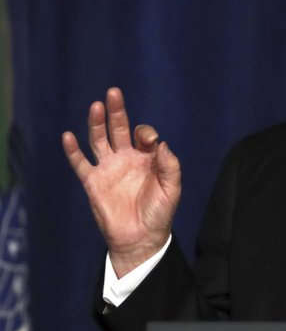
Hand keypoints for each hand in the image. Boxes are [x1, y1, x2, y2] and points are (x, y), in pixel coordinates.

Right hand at [62, 88, 181, 277]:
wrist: (142, 238)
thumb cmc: (160, 212)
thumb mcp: (172, 188)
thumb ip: (169, 165)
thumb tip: (160, 142)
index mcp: (147, 157)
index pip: (143, 134)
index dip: (146, 133)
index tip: (151, 140)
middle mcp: (126, 158)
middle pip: (118, 128)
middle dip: (117, 111)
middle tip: (114, 92)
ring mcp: (108, 168)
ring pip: (99, 140)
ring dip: (97, 124)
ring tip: (96, 106)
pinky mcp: (93, 182)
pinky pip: (80, 163)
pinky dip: (73, 150)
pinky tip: (68, 136)